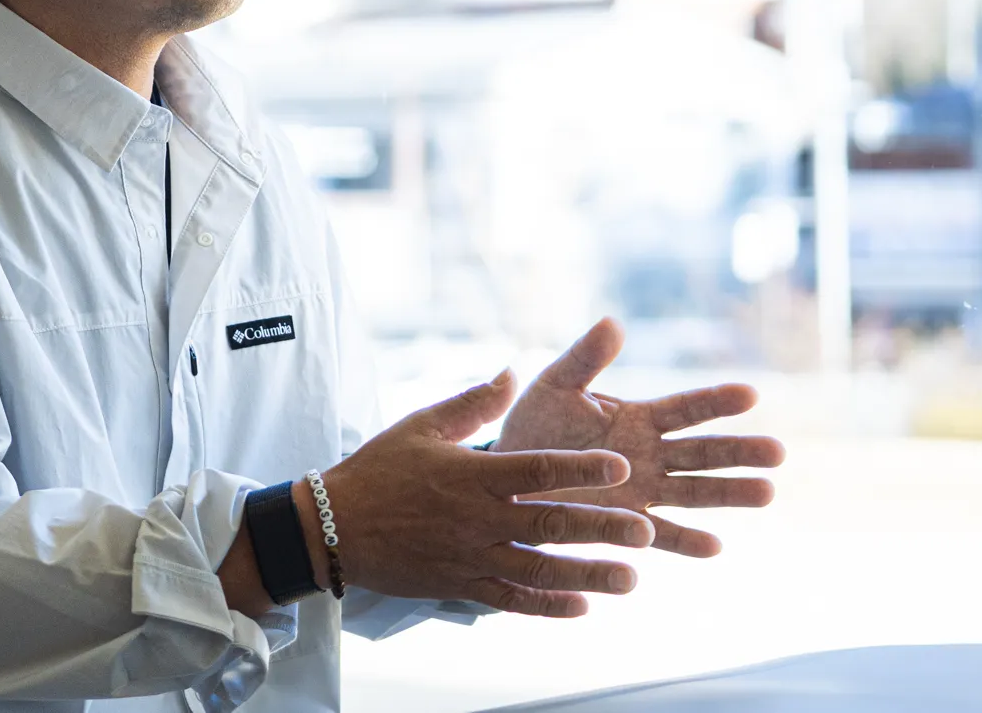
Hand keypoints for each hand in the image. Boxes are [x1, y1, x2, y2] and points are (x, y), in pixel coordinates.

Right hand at [317, 369, 656, 617]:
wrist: (334, 527)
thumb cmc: (379, 468)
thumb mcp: (422, 423)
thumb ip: (473, 402)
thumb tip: (512, 373)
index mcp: (473, 474)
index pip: (537, 470)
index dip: (580, 468)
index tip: (618, 466)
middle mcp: (479, 518)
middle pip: (551, 524)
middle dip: (603, 528)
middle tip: (647, 529)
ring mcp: (472, 556)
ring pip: (540, 570)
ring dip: (589, 575)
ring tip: (632, 579)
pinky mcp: (461, 585)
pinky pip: (511, 601)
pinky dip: (547, 606)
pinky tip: (581, 608)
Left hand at [495, 317, 784, 556]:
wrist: (507, 476)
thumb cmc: (533, 426)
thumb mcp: (556, 386)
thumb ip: (585, 359)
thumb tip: (612, 321)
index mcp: (638, 418)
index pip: (686, 408)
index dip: (716, 401)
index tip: (750, 394)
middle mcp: (650, 456)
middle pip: (702, 453)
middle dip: (740, 452)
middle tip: (779, 452)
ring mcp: (642, 491)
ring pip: (694, 493)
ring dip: (729, 493)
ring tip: (767, 493)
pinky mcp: (625, 524)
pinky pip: (661, 534)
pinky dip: (686, 542)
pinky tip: (715, 546)